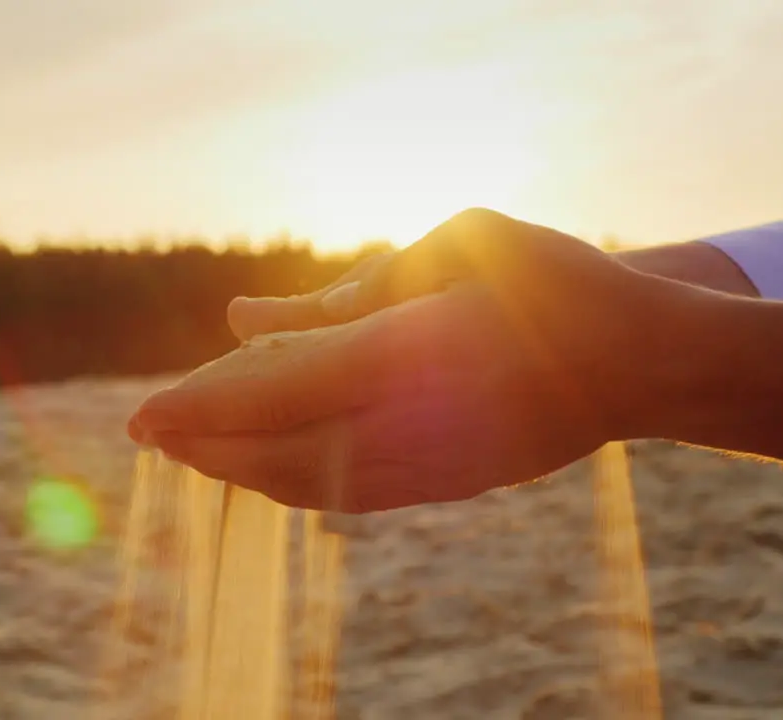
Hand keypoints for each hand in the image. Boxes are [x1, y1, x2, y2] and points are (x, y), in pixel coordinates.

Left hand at [130, 208, 680, 511]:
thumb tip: (252, 318)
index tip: (141, 417)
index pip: (273, 392)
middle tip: (146, 432)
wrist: (641, 365)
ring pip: (305, 485)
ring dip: (241, 469)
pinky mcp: (444, 486)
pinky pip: (345, 497)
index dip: (199, 409)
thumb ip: (355, 283)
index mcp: (406, 353)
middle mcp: (407, 423)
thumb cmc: (555, 282)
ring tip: (194, 451)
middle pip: (276, 451)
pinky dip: (290, 484)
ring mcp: (427, 466)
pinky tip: (266, 471)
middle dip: (202, 445)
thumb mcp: (461, 241)